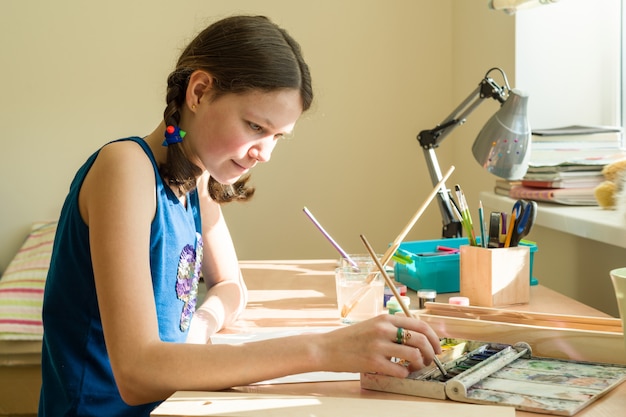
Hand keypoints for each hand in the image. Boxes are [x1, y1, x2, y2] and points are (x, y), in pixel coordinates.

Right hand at [318, 314, 441, 377]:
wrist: (326, 348)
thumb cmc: (349, 338)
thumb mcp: (372, 325)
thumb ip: (392, 328)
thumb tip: (416, 336)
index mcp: (385, 318)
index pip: (420, 324)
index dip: (434, 337)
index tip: (438, 346)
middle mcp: (383, 329)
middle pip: (421, 339)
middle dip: (431, 352)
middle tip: (430, 359)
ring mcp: (378, 346)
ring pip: (414, 355)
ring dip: (420, 364)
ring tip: (416, 367)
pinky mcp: (373, 362)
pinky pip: (400, 370)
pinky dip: (405, 374)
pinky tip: (401, 372)